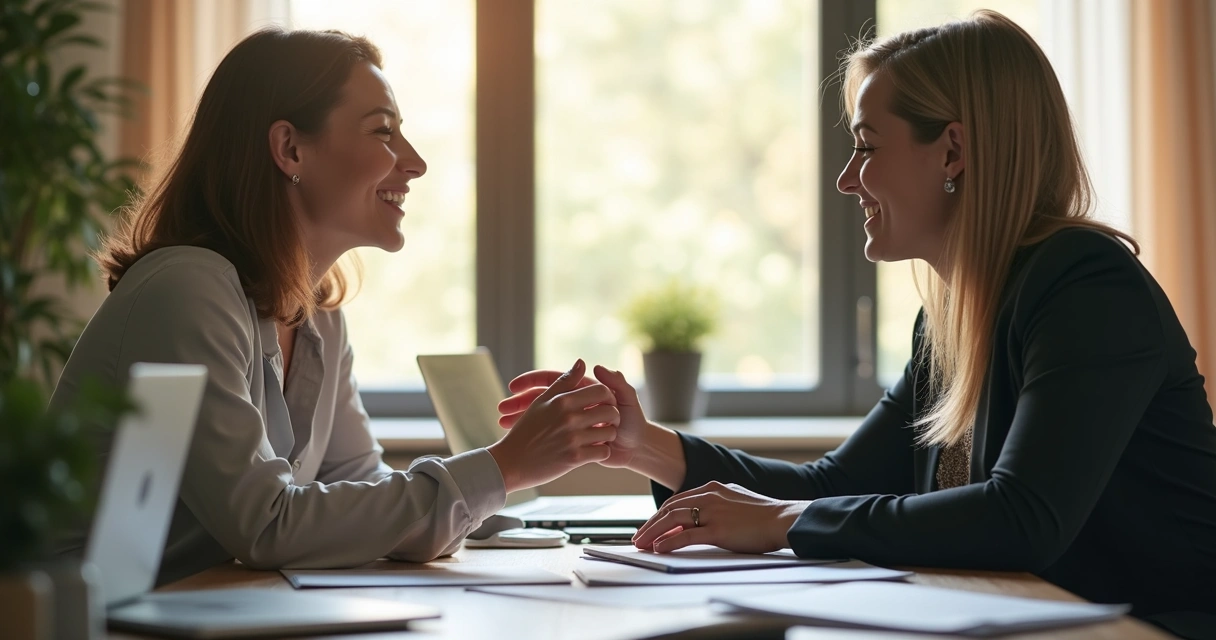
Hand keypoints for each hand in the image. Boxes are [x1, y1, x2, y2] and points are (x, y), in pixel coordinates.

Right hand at [487, 359, 620, 492]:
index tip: (604, 404)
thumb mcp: (542, 402)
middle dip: (612, 416)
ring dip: (608, 435)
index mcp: (562, 401)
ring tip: (600, 436)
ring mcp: (572, 438)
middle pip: (609, 410)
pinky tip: (593, 451)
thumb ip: (565, 382)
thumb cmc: (527, 431)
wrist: (512, 464)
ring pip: (609, 432)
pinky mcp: (575, 458)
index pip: (600, 390)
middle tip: (606, 421)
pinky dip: (601, 452)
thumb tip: (581, 362)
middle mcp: (569, 417)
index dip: (607, 396)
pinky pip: (602, 452)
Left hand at [631, 481, 809, 553]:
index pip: (678, 500)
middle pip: (670, 508)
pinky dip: (670, 541)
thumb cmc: (764, 515)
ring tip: (642, 545)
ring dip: (653, 532)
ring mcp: (713, 512)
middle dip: (651, 524)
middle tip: (638, 537)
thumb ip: (715, 507)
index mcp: (713, 488)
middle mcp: (709, 496)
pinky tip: (659, 548)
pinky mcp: (719, 529)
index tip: (651, 526)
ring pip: (673, 519)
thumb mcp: (735, 502)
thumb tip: (698, 521)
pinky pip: (687, 535)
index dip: (661, 515)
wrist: (784, 519)